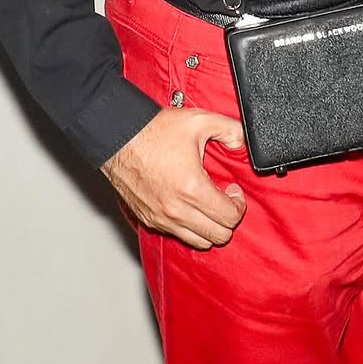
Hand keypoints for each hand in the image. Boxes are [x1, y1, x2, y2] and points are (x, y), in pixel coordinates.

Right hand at [101, 107, 247, 249]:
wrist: (119, 137)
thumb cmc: (154, 130)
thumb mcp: (199, 121)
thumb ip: (229, 129)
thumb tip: (243, 142)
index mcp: (192, 188)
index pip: (229, 218)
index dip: (238, 205)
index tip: (233, 191)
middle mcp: (177, 210)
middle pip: (217, 237)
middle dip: (227, 219)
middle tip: (223, 199)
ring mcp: (161, 218)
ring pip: (198, 242)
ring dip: (208, 227)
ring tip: (206, 204)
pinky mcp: (148, 220)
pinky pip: (176, 235)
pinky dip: (188, 227)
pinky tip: (188, 206)